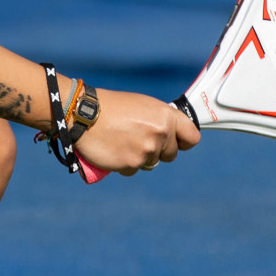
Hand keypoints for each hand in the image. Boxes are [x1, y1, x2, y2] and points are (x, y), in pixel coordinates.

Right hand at [71, 89, 200, 174]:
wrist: (83, 114)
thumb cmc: (112, 107)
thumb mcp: (143, 105)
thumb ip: (160, 120)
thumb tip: (170, 134)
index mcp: (166, 116)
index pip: (192, 137)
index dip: (184, 141)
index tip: (177, 142)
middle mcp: (160, 134)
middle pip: (171, 154)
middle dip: (157, 150)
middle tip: (138, 139)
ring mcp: (147, 150)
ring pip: (151, 162)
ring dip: (139, 157)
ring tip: (122, 141)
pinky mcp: (132, 164)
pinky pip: (134, 170)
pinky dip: (125, 164)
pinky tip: (114, 150)